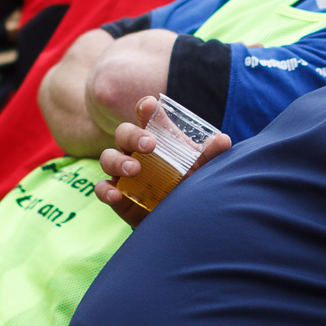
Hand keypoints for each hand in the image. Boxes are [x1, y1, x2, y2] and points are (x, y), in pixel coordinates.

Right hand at [95, 96, 230, 227]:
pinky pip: (102, 189)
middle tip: (149, 144)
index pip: (146, 116)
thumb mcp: (201, 170)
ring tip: (133, 169)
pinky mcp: (117, 196)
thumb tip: (224, 140)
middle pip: (123, 133)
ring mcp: (123, 173)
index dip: (145, 108)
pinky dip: (105, 191)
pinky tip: (116, 195)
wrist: (181, 220)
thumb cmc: (188, 185)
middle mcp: (135, 151)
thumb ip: (211, 156)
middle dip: (133, 135)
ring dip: (118, 161)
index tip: (150, 105)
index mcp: (155, 137)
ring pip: (107, 157)